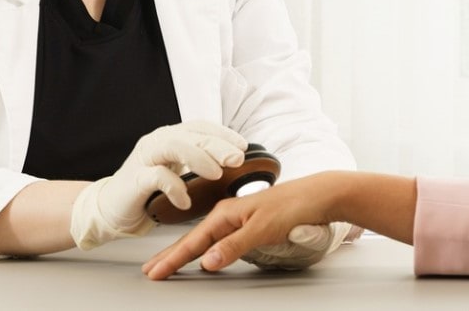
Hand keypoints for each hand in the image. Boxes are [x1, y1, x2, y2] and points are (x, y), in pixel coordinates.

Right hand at [69, 121, 246, 249]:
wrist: (111, 208)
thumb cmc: (149, 191)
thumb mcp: (177, 172)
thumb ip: (198, 164)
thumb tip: (233, 165)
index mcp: (170, 137)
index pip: (200, 127)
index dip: (223, 134)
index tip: (243, 146)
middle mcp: (157, 142)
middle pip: (191, 135)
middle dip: (217, 145)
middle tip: (237, 159)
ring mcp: (144, 158)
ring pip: (174, 147)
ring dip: (198, 158)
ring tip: (216, 173)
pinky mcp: (134, 178)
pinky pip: (156, 177)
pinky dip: (174, 187)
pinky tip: (186, 200)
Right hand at [142, 173, 342, 278]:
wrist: (318, 195)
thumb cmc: (293, 207)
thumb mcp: (263, 229)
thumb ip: (234, 246)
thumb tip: (207, 262)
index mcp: (226, 214)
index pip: (193, 242)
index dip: (173, 259)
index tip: (154, 272)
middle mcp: (228, 215)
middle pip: (193, 239)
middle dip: (170, 256)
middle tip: (150, 271)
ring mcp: (237, 218)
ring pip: (203, 239)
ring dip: (183, 252)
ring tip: (166, 263)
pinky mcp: (247, 223)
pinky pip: (216, 238)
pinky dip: (203, 248)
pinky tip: (201, 253)